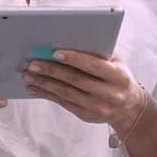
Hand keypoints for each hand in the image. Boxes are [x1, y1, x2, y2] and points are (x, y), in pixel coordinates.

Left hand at [22, 50, 153, 135]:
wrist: (128, 108)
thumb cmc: (118, 77)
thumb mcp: (117, 62)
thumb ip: (99, 52)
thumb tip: (69, 40)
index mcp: (119, 77)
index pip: (94, 66)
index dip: (74, 58)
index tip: (54, 52)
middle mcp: (109, 94)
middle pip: (75, 80)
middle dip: (52, 70)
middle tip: (33, 62)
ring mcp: (97, 107)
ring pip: (66, 93)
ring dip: (44, 83)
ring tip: (28, 74)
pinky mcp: (86, 115)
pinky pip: (63, 103)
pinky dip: (46, 94)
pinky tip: (34, 87)